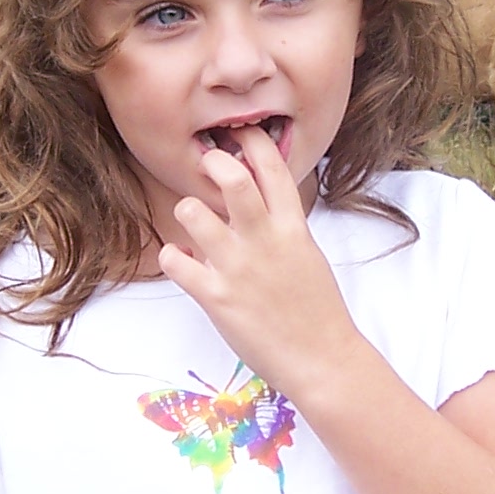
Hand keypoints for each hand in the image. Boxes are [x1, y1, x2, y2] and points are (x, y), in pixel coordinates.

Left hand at [157, 126, 369, 405]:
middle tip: (207, 164)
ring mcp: (238, 267)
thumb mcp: (307, 255)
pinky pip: (175, 261)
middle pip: (232, 178)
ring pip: (193, 212)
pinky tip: (183, 262)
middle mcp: (264, 240)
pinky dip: (172, 257)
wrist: (322, 359)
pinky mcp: (216, 297)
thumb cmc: (316, 310)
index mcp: (292, 228)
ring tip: (193, 221)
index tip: (241, 134)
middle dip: (213, 161)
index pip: (272, 168)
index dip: (254, 142)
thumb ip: (282, 227)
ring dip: (187, 210)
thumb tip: (257, 205)